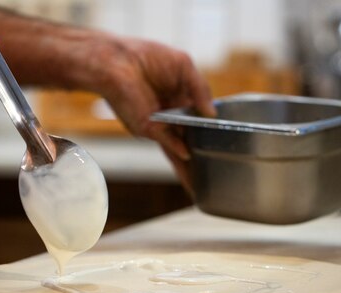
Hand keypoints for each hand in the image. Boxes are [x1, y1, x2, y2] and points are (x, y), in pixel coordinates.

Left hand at [81, 35, 215, 191]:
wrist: (115, 62)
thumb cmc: (147, 58)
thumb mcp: (183, 67)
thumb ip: (201, 89)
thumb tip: (212, 114)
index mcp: (181, 101)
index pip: (200, 122)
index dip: (211, 134)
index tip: (225, 147)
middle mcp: (171, 117)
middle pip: (191, 141)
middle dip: (201, 158)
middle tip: (216, 174)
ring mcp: (160, 126)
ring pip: (179, 150)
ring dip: (189, 168)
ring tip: (200, 186)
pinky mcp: (148, 129)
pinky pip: (168, 141)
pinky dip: (178, 149)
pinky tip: (188, 158)